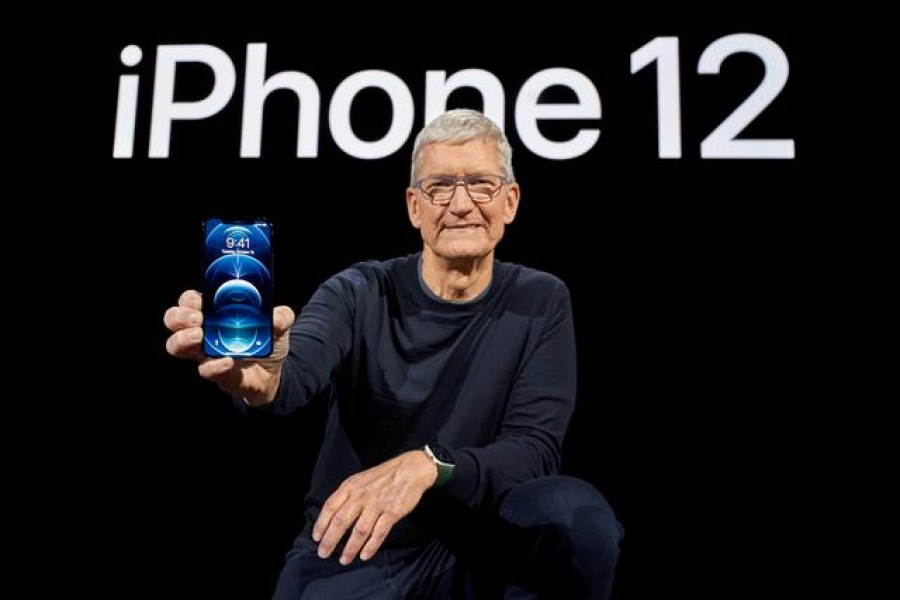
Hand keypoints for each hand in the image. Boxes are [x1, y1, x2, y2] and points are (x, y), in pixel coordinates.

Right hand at [163, 289, 294, 404]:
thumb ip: (281, 316)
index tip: (199, 301)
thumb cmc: (266, 341)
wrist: (274, 372)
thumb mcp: (279, 324)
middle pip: (173, 320)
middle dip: (179, 317)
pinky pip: (205, 369)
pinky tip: (227, 361)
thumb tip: (276, 316)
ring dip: (183, 339)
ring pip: (176, 346)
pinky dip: (213, 366)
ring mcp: (204, 353)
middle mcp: (203, 331)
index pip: (189, 301)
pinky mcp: (214, 372)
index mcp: (214, 313)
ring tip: (199, 337)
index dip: (189, 300)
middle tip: (197, 319)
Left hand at [313, 450, 437, 564]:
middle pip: (341, 521)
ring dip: (350, 548)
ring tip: (344, 559)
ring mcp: (377, 504)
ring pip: (359, 530)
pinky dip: (371, 546)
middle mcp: (361, 495)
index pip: (330, 507)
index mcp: (351, 486)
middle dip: (330, 540)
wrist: (410, 469)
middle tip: (323, 553)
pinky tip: (364, 555)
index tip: (316, 537)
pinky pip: (379, 533)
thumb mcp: (360, 479)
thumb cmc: (384, 476)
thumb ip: (347, 494)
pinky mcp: (392, 512)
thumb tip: (333, 514)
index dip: (321, 524)